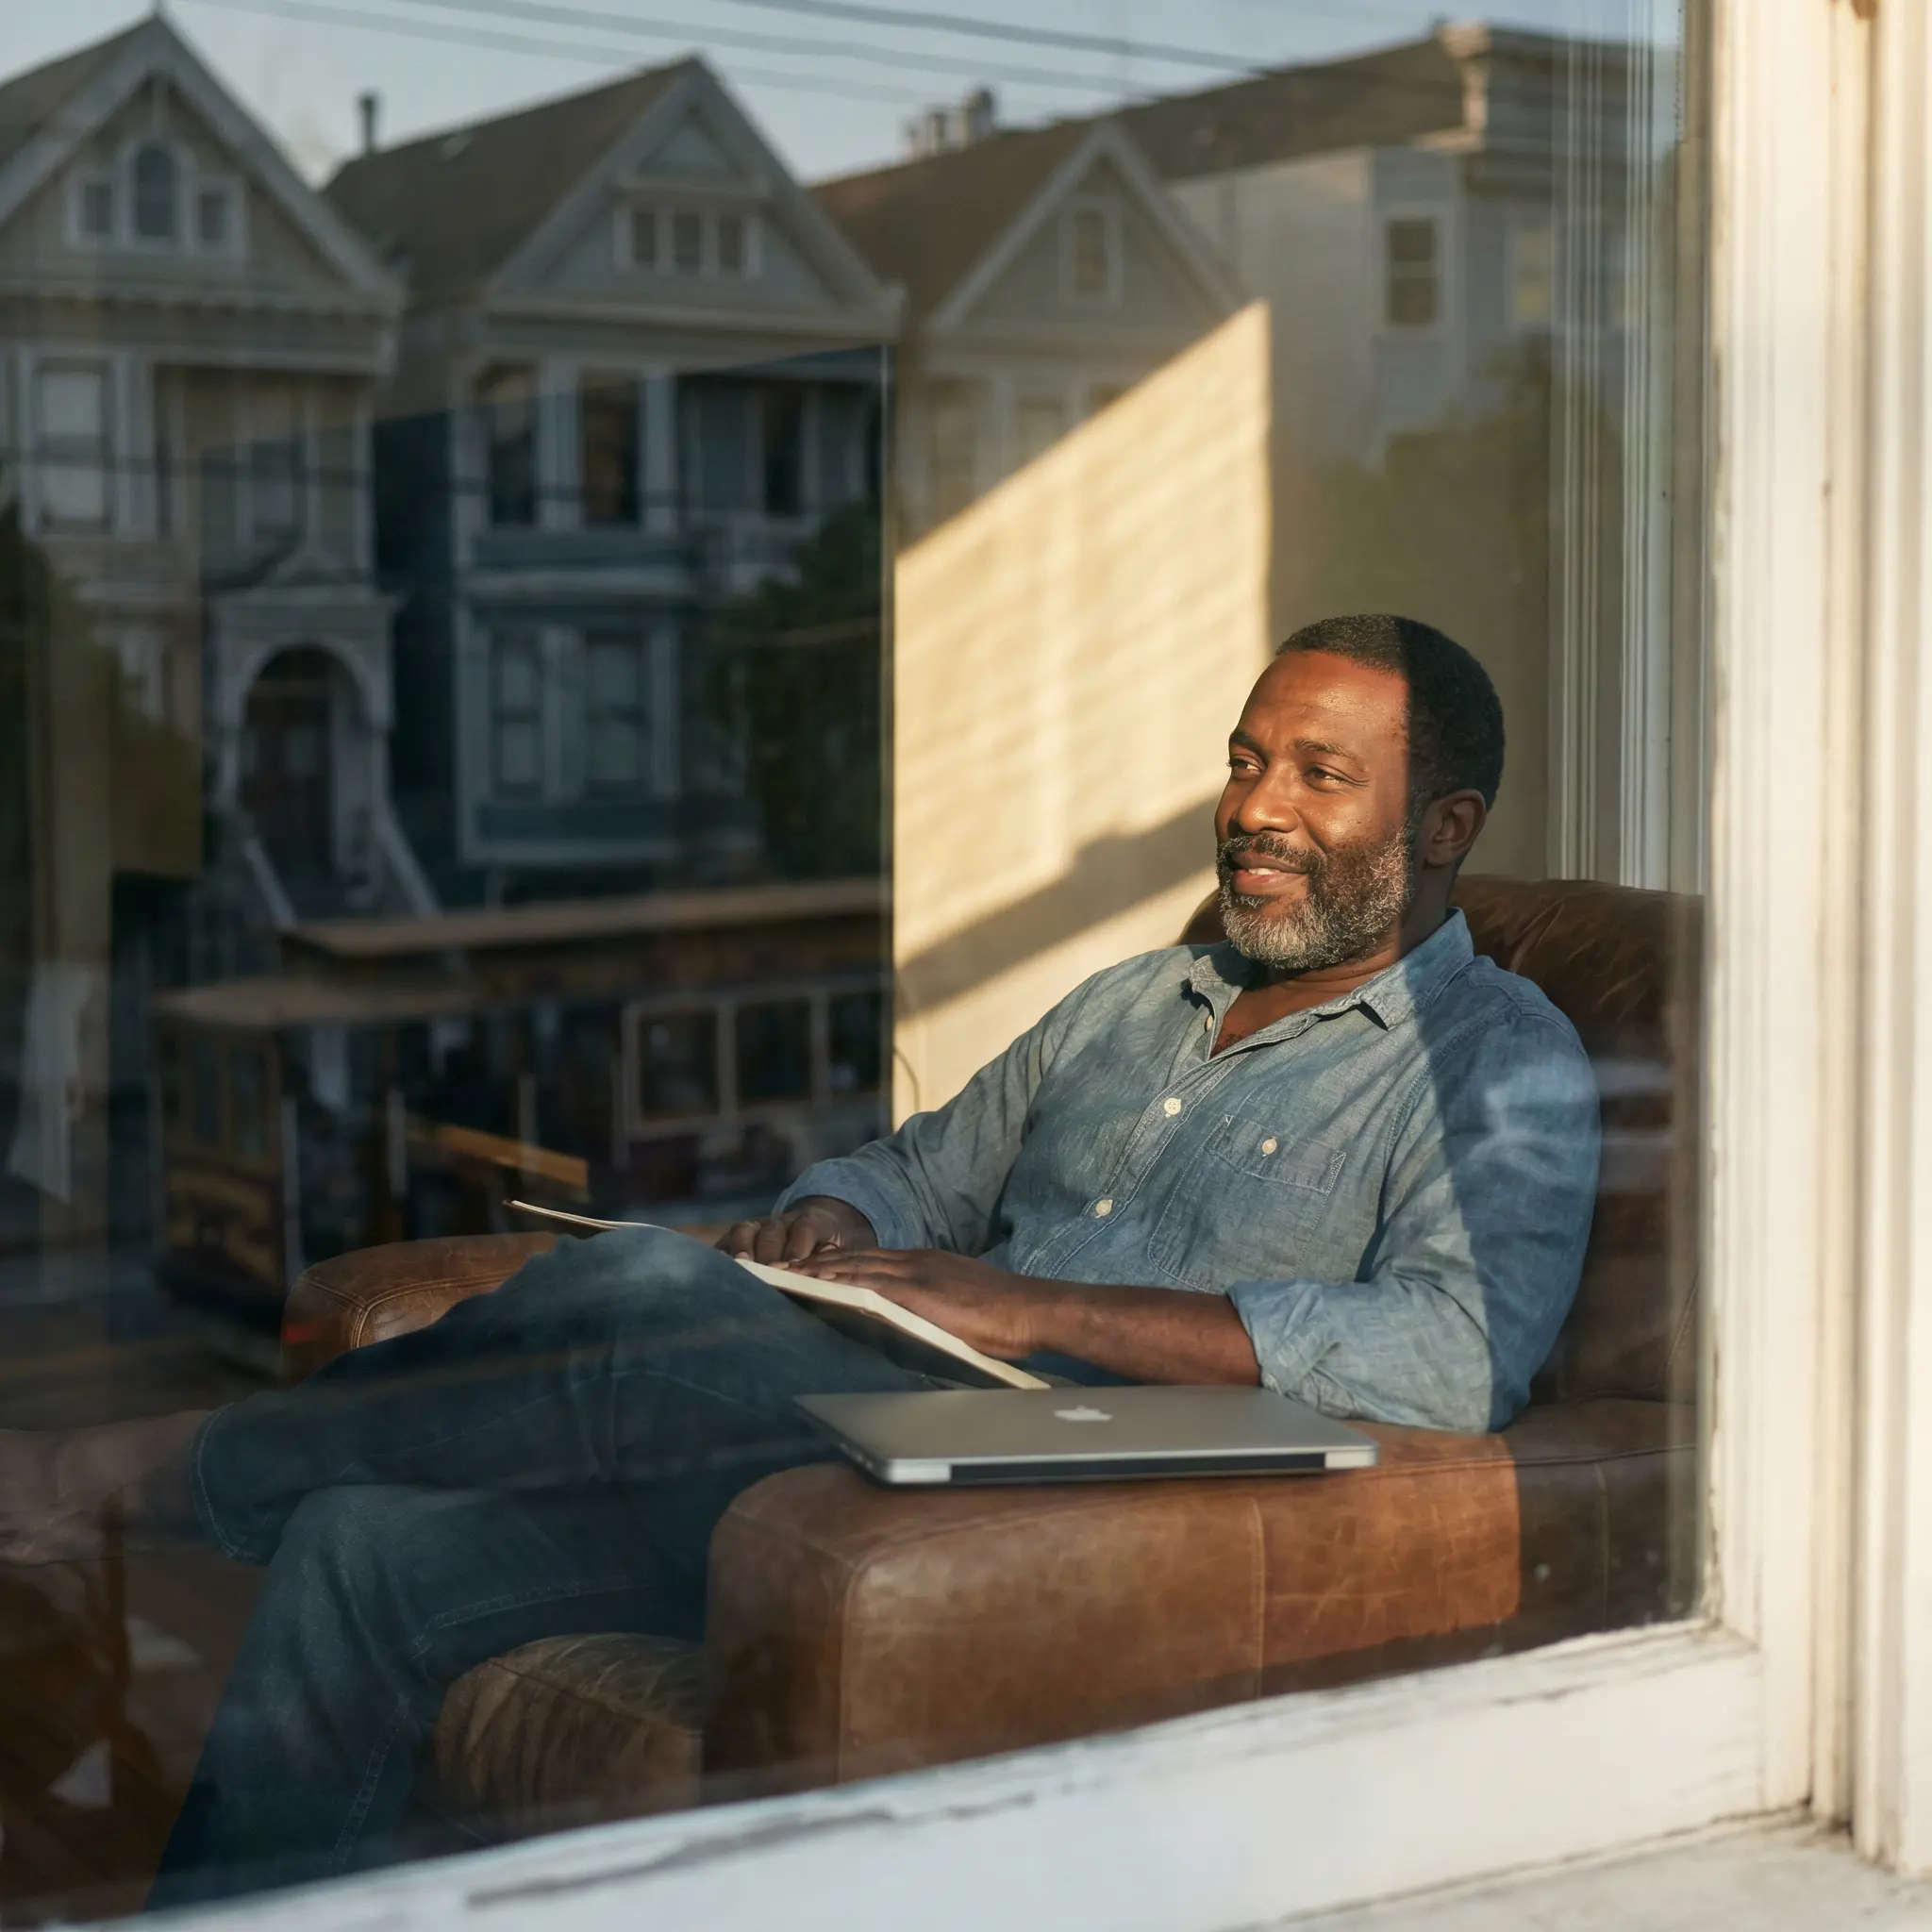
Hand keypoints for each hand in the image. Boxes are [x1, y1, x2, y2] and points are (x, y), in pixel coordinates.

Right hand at [715, 1195, 875, 1265]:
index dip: (797, 1248)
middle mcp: (784, 1221)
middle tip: (767, 1276)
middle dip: (768, 1254)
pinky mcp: (743, 1236)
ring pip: (746, 1230)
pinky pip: (727, 1240)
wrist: (826, 1225)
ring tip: (740, 1269)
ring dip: (741, 1248)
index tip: (792, 1269)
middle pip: (773, 1231)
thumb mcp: (852, 1251)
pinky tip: (719, 1273)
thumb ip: (844, 1264)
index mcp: (815, 1220)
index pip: (805, 1229)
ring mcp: (761, 1226)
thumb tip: (842, 1286)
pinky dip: (722, 1254)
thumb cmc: (841, 1247)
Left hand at [786, 1247, 1058, 1359]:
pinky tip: (814, 1289)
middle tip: (780, 1267)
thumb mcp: (962, 1302)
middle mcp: (916, 1261)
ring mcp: (916, 1274)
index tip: (809, 1267)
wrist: (1032, 1309)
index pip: (870, 1260)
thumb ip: (933, 1304)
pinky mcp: (918, 1292)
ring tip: (783, 1276)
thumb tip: (912, 1320)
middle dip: (814, 1264)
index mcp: (927, 1263)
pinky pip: (867, 1285)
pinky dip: (836, 1284)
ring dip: (814, 1271)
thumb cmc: (1006, 1315)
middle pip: (854, 1259)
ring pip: (853, 1267)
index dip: (836, 1263)